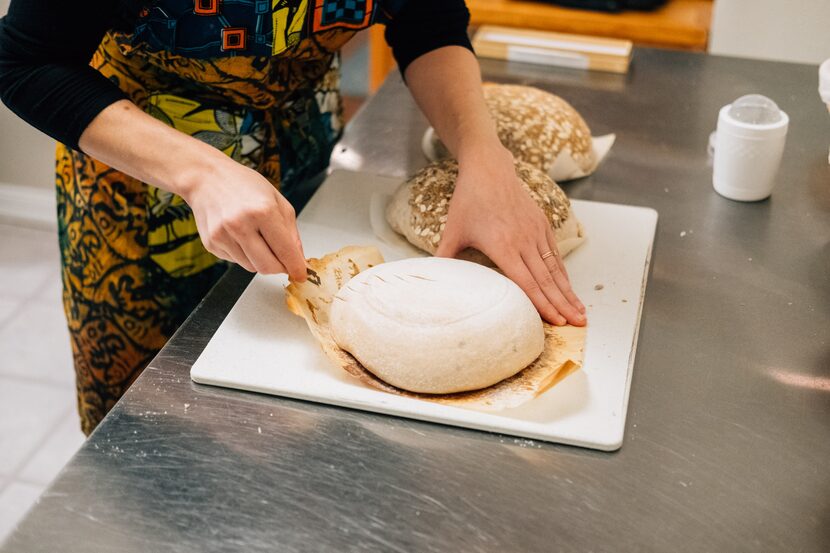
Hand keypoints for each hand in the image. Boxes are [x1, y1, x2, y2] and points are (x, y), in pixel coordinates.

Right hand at [180, 157, 306, 279]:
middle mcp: (240, 225)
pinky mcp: (211, 243)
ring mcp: (223, 235)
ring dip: (260, 260)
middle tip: (283, 260)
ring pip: (251, 267)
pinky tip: (240, 235)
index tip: (301, 275)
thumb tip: (298, 259)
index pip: (285, 252)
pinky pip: (236, 261)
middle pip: (267, 267)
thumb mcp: (277, 201)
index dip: (296, 267)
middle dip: (279, 268)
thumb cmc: (244, 185)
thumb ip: (291, 232)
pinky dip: (244, 254)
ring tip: (257, 237)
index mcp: (262, 211)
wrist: (206, 178)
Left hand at [435, 147, 585, 325]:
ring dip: (569, 292)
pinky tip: (568, 288)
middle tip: (578, 325)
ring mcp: (535, 231)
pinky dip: (563, 274)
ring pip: (555, 268)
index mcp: (503, 246)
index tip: (556, 321)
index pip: (527, 282)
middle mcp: (524, 241)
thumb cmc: (468, 201)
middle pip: (547, 280)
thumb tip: (431, 280)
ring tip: (580, 312)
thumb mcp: (452, 231)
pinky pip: (555, 254)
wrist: (488, 169)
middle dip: (563, 305)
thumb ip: (444, 257)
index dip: (543, 304)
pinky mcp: (541, 223)